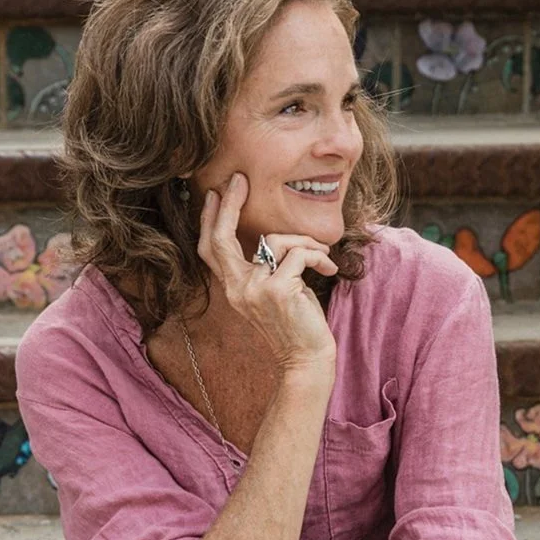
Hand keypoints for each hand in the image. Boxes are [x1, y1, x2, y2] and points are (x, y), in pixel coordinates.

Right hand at [197, 172, 337, 373]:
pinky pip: (300, 254)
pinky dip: (319, 256)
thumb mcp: (274, 292)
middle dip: (229, 204)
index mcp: (234, 289)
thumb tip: (270, 238)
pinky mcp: (278, 290)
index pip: (211, 250)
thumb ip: (265, 267)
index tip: (213, 194)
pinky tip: (329, 269)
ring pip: (278, 241)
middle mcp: (238, 289)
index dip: (210, 220)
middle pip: (222, 238)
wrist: (307, 359)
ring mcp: (255, 289)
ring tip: (323, 257)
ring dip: (307, 243)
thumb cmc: (297, 324)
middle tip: (240, 180)